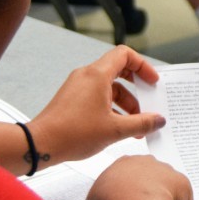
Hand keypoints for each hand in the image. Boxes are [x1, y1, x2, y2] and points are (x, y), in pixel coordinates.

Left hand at [28, 46, 164, 164]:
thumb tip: (159, 120)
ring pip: (108, 87)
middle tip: (148, 101)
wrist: (40, 144)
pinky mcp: (71, 98)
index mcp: (97, 75)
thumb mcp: (115, 130)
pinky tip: (118, 127)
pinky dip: (111, 107)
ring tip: (135, 126)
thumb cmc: (73, 134)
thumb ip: (141, 123)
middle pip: (118, 70)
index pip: (125, 55)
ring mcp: (77, 86)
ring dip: (125, 103)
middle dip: (136, 88)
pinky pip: (97, 96)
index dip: (142, 66)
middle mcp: (86, 75)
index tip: (152, 82)